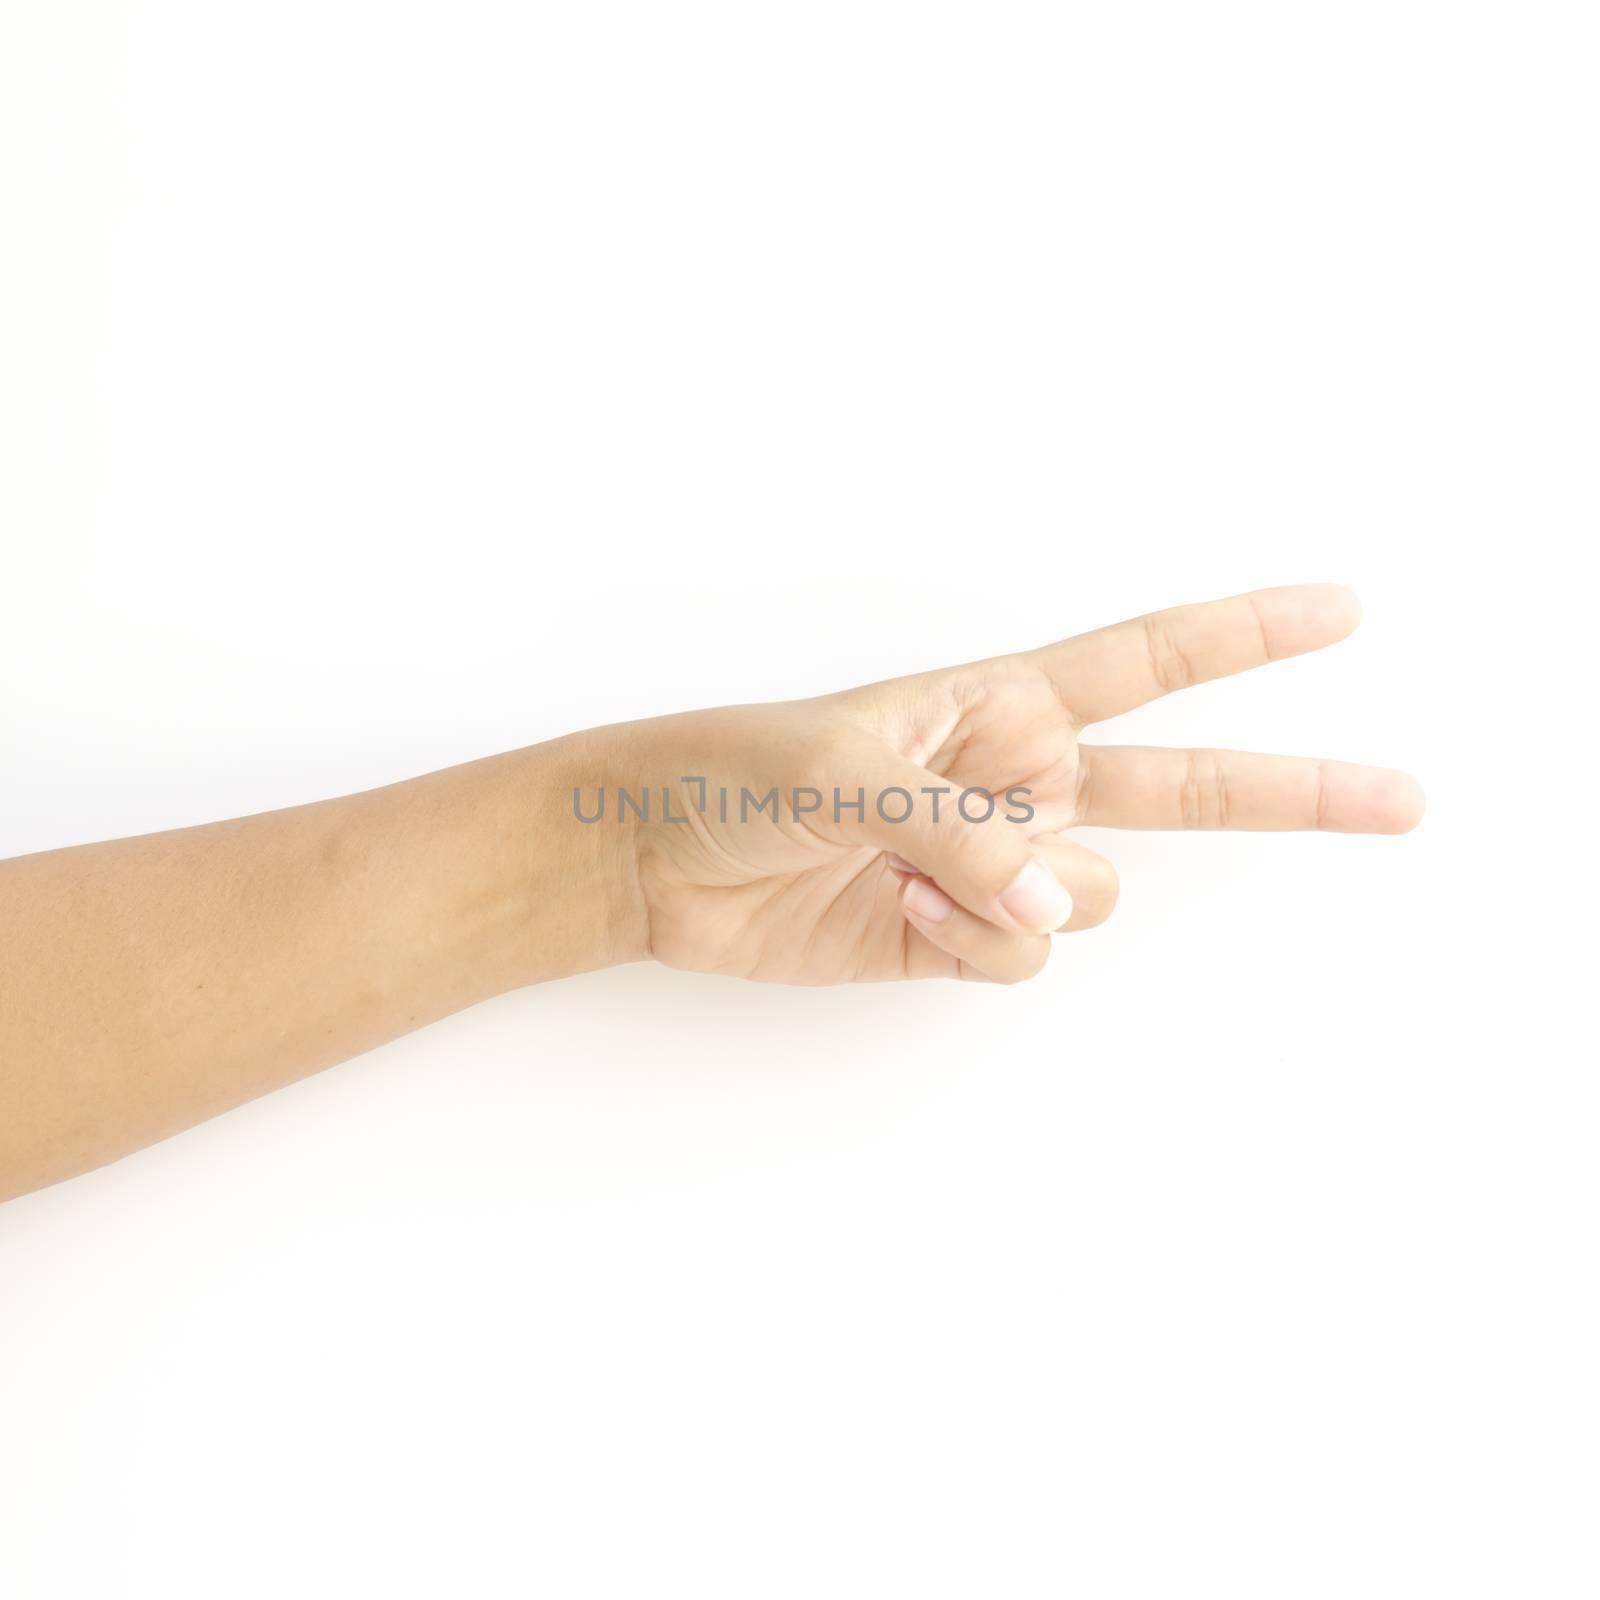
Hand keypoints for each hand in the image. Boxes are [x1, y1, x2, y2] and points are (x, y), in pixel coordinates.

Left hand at [600, 585, 1423, 984]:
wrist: (655, 858)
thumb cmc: (736, 770)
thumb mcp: (849, 775)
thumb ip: (963, 837)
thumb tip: (1054, 902)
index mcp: (999, 705)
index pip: (1149, 661)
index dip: (1245, 634)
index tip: (1338, 610)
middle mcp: (1013, 782)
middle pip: (1182, 789)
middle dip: (1293, 791)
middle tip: (1406, 800)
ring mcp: (989, 865)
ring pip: (1085, 900)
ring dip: (1017, 897)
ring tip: (913, 871)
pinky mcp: (953, 935)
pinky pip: (1023, 954)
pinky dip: (975, 945)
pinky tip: (902, 914)